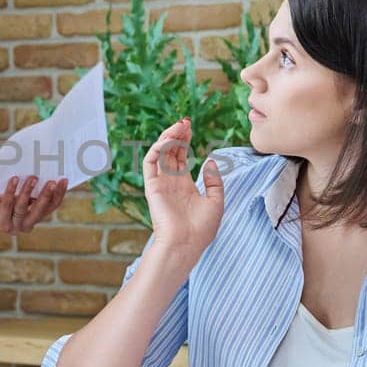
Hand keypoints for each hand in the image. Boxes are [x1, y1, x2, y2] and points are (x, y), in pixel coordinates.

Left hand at [0, 175, 66, 235]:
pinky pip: (7, 205)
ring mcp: (14, 227)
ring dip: (28, 191)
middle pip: (40, 211)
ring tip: (32, 177)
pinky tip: (14, 179)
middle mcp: (27, 226)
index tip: (63, 180)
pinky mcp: (1, 224)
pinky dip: (11, 191)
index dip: (59, 194)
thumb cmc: (4, 199)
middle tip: (51, 182)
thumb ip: (33, 190)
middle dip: (46, 196)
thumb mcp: (21, 195)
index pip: (52, 207)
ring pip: (23, 208)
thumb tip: (44, 170)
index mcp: (36, 218)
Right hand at [143, 118, 223, 257]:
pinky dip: (158, 148)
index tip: (190, 127)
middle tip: (185, 122)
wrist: (186, 244)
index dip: (184, 140)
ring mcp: (160, 183)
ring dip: (168, 137)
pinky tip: (170, 140)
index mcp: (184, 185)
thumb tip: (210, 161)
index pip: (180, 156)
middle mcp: (170, 182)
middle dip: (177, 134)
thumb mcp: (216, 202)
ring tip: (178, 126)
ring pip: (160, 153)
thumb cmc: (201, 229)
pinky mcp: (152, 186)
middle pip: (170, 151)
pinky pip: (151, 162)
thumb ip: (214, 181)